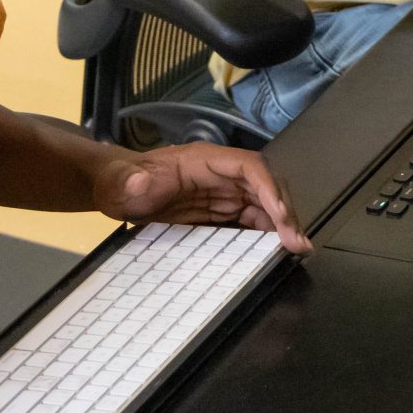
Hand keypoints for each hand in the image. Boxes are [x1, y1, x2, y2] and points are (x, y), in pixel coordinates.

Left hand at [97, 142, 310, 253]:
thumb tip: (140, 180)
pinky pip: (251, 220)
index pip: (249, 167)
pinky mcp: (220, 211)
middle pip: (265, 186)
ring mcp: (222, 192)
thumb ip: (129, 181)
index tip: (282, 216)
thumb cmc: (120, 181)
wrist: (115, 191)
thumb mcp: (120, 182)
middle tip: (297, 243)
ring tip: (296, 251)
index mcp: (203, 161)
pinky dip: (267, 234)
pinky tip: (276, 252)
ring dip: (282, 225)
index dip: (270, 189)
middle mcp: (220, 174)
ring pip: (264, 204)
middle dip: (285, 212)